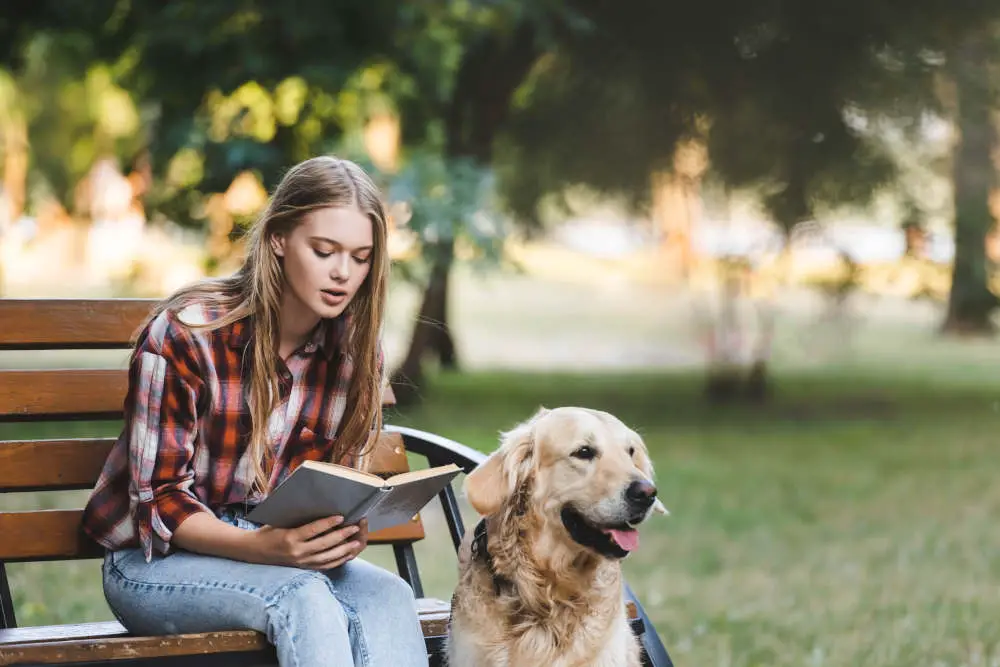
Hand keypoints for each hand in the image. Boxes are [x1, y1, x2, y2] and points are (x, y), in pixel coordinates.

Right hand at [249, 515, 363, 569]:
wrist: (255, 551)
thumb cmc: (269, 531)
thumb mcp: (281, 521)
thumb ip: (300, 519)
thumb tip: (321, 508)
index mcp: (290, 538)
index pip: (313, 530)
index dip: (328, 523)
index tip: (341, 516)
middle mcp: (297, 552)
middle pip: (324, 544)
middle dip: (342, 536)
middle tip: (355, 527)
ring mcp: (301, 562)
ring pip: (327, 557)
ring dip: (344, 550)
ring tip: (356, 542)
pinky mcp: (304, 568)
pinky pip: (325, 566)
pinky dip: (338, 560)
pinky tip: (348, 554)